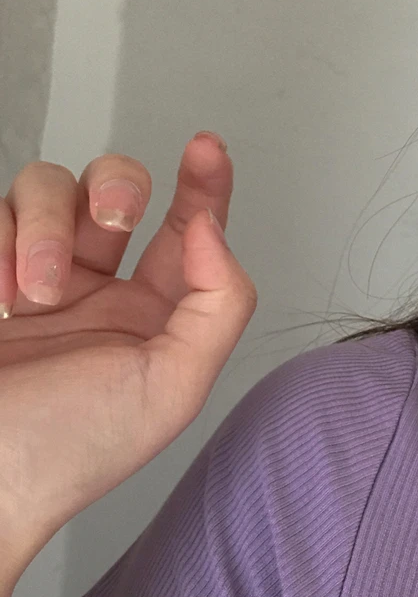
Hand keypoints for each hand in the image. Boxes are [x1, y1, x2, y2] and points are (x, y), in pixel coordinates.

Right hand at [0, 132, 257, 595]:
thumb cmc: (70, 448)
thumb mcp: (174, 386)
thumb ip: (217, 304)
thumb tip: (212, 229)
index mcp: (155, 313)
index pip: (188, 228)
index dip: (204, 182)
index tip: (206, 147)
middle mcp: (103, 288)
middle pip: (116, 189)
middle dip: (116, 188)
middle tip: (113, 218)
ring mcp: (41, 277)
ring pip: (51, 191)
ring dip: (46, 228)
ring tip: (33, 293)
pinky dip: (1, 241)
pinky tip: (1, 294)